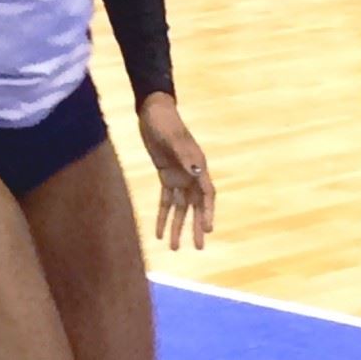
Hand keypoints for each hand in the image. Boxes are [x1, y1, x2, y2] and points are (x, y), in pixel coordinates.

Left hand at [139, 93, 214, 250]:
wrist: (152, 111)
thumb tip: (197, 172)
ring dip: (178, 226)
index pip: (207, 193)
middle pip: (196, 205)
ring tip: (175, 248)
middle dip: (196, 226)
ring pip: (180, 207)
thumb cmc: (165, 122)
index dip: (208, 212)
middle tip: (199, 248)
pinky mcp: (166, 175)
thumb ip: (184, 155)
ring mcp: (179, 175)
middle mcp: (191, 173)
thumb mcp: (172, 138)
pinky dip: (163, 216)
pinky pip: (165, 200)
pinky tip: (159, 233)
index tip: (207, 229)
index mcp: (197, 165)